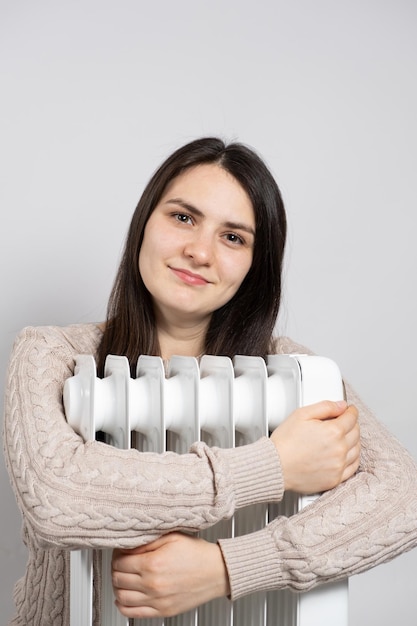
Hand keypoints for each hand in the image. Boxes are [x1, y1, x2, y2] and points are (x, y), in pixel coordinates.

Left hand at [112, 533, 229, 618]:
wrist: (217, 571)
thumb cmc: (197, 553)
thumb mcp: (171, 537)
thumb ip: (147, 541)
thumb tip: (127, 546)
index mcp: (153, 564)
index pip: (119, 562)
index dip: (117, 554)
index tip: (121, 551)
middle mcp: (152, 584)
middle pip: (118, 579)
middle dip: (116, 568)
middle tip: (121, 562)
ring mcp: (157, 600)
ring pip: (121, 596)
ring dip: (117, 586)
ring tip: (123, 577)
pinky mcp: (162, 611)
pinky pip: (132, 613)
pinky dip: (122, 605)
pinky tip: (124, 596)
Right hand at [270, 400, 359, 493]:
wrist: (276, 467)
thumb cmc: (285, 442)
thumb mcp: (301, 414)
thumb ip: (325, 406)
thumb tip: (341, 405)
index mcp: (333, 431)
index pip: (351, 417)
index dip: (350, 411)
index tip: (348, 410)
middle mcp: (339, 449)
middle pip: (356, 433)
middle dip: (352, 424)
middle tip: (345, 421)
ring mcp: (338, 465)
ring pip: (356, 449)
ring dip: (354, 441)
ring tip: (345, 437)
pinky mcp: (335, 479)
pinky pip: (353, 467)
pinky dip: (353, 458)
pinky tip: (346, 454)